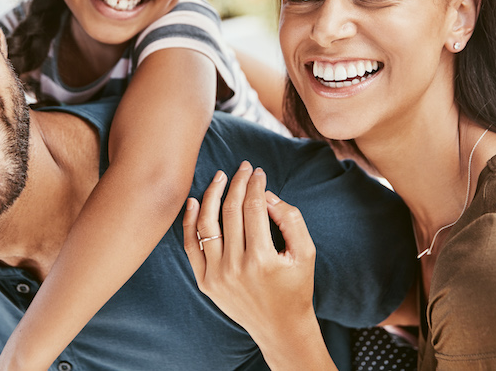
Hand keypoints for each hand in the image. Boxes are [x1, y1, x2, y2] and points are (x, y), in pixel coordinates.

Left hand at [182, 161, 317, 340]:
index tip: (258, 171)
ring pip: (207, 224)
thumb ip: (291, 218)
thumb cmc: (296, 287)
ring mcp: (216, 275)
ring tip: (220, 177)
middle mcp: (235, 267)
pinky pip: (191, 245)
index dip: (255, 185)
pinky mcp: (205, 282)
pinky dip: (189, 221)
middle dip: (237, 183)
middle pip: (231, 211)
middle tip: (243, 167)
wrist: (280, 327)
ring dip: (211, 195)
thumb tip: (265, 194)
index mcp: (262, 259)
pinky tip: (193, 200)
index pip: (253, 208)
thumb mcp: (306, 252)